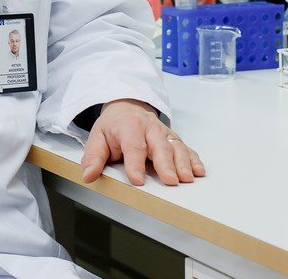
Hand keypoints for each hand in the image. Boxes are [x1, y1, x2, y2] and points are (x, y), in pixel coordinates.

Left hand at [80, 98, 204, 186]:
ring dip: (183, 163)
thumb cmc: (114, 126)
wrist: (127, 106)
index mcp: (129, 126)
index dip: (135, 164)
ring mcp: (164, 133)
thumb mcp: (97, 138)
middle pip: (159, 146)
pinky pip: (185, 148)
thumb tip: (88, 175)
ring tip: (187, 178)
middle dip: (165, 164)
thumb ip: (93, 157)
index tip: (137, 180)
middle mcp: (150, 128)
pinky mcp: (173, 138)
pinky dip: (194, 159)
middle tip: (170, 180)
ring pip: (176, 147)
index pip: (133, 146)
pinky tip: (199, 171)